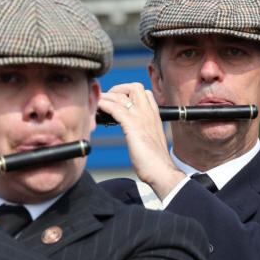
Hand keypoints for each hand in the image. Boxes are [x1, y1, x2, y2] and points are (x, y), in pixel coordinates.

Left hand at [99, 83, 184, 198]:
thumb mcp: (150, 141)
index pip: (144, 93)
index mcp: (154, 116)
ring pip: (122, 95)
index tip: (117, 100)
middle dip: (117, 89)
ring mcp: (141, 118)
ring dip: (106, 97)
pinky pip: (115, 108)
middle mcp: (149, 113)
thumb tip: (134, 135)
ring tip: (96, 104)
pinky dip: (104, 105)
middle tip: (107, 100)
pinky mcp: (133, 126)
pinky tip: (98, 109)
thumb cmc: (155, 162)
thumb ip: (143, 133)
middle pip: (134, 87)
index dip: (129, 92)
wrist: (162, 172)